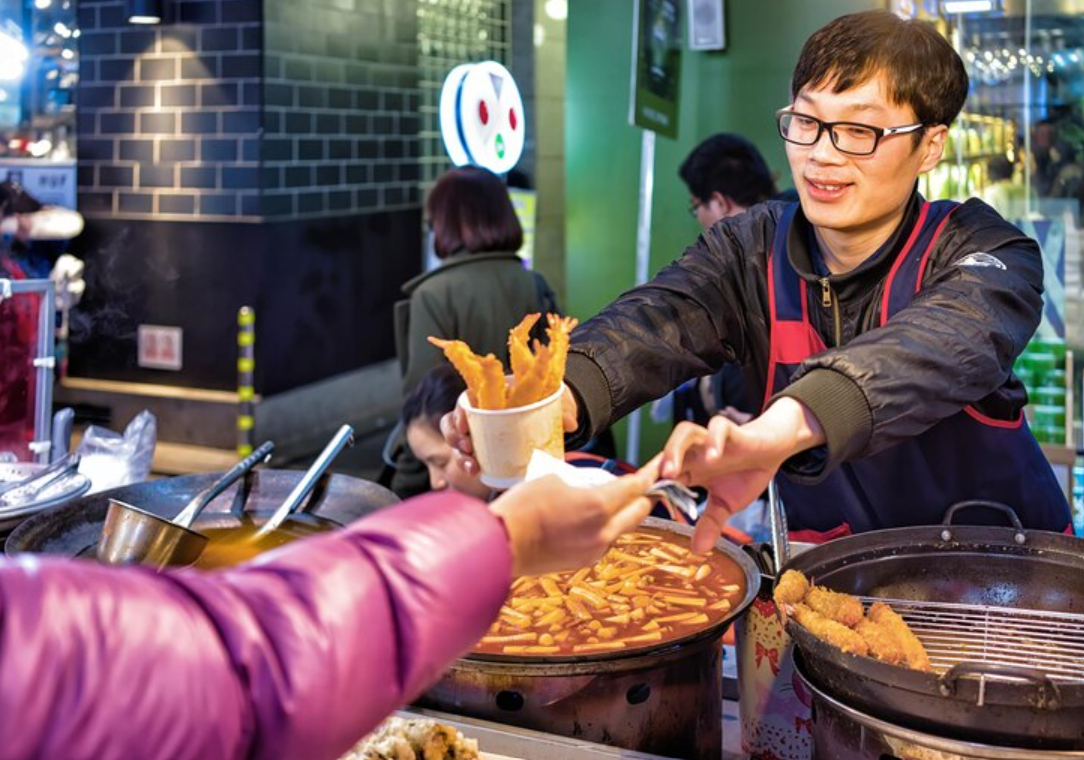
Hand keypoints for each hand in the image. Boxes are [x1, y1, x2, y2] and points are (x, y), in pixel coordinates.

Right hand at [441, 386, 579, 480]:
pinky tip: (476, 472)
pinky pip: (467, 457)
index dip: (459, 411)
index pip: (465, 400)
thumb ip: (562, 407)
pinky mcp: (483, 450)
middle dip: (454, 437)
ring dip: (460, 456)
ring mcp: (479, 432)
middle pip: (453, 422)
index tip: (464, 424)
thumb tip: (571, 423)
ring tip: (472, 466)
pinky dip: (468, 465)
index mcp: (490, 394)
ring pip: (457, 443)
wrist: (551, 414)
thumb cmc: (546, 399)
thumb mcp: (555, 397)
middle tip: (467, 447)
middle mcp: (479, 413)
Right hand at [490, 459, 658, 575]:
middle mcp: (604, 532)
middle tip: (643, 482)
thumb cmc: (521, 507)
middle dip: (643, 495)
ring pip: (621, 528)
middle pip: (639, 511)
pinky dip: (602, 528)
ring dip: (621, 514)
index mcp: (599, 506)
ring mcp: (594, 551)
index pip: (635, 487)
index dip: (649, 473)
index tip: (659, 465)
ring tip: (608, 499)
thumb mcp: (553, 480)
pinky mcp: (581, 562)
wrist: (500, 545)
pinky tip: (586, 519)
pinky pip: (603, 541)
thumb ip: (579, 483)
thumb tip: (585, 491)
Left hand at [659, 397, 823, 552]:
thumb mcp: (726, 505)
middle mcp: (696, 453)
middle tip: (650, 487)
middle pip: (666, 452)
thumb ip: (710, 524)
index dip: (648, 485)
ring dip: (676, 450)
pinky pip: (718, 428)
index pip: (662, 474)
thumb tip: (698, 550)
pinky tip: (713, 456)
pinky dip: (713, 440)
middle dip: (655, 468)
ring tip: (674, 472)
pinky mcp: (730, 431)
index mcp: (690, 470)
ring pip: (684, 433)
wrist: (771, 450)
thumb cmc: (744, 473)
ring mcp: (710, 440)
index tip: (636, 503)